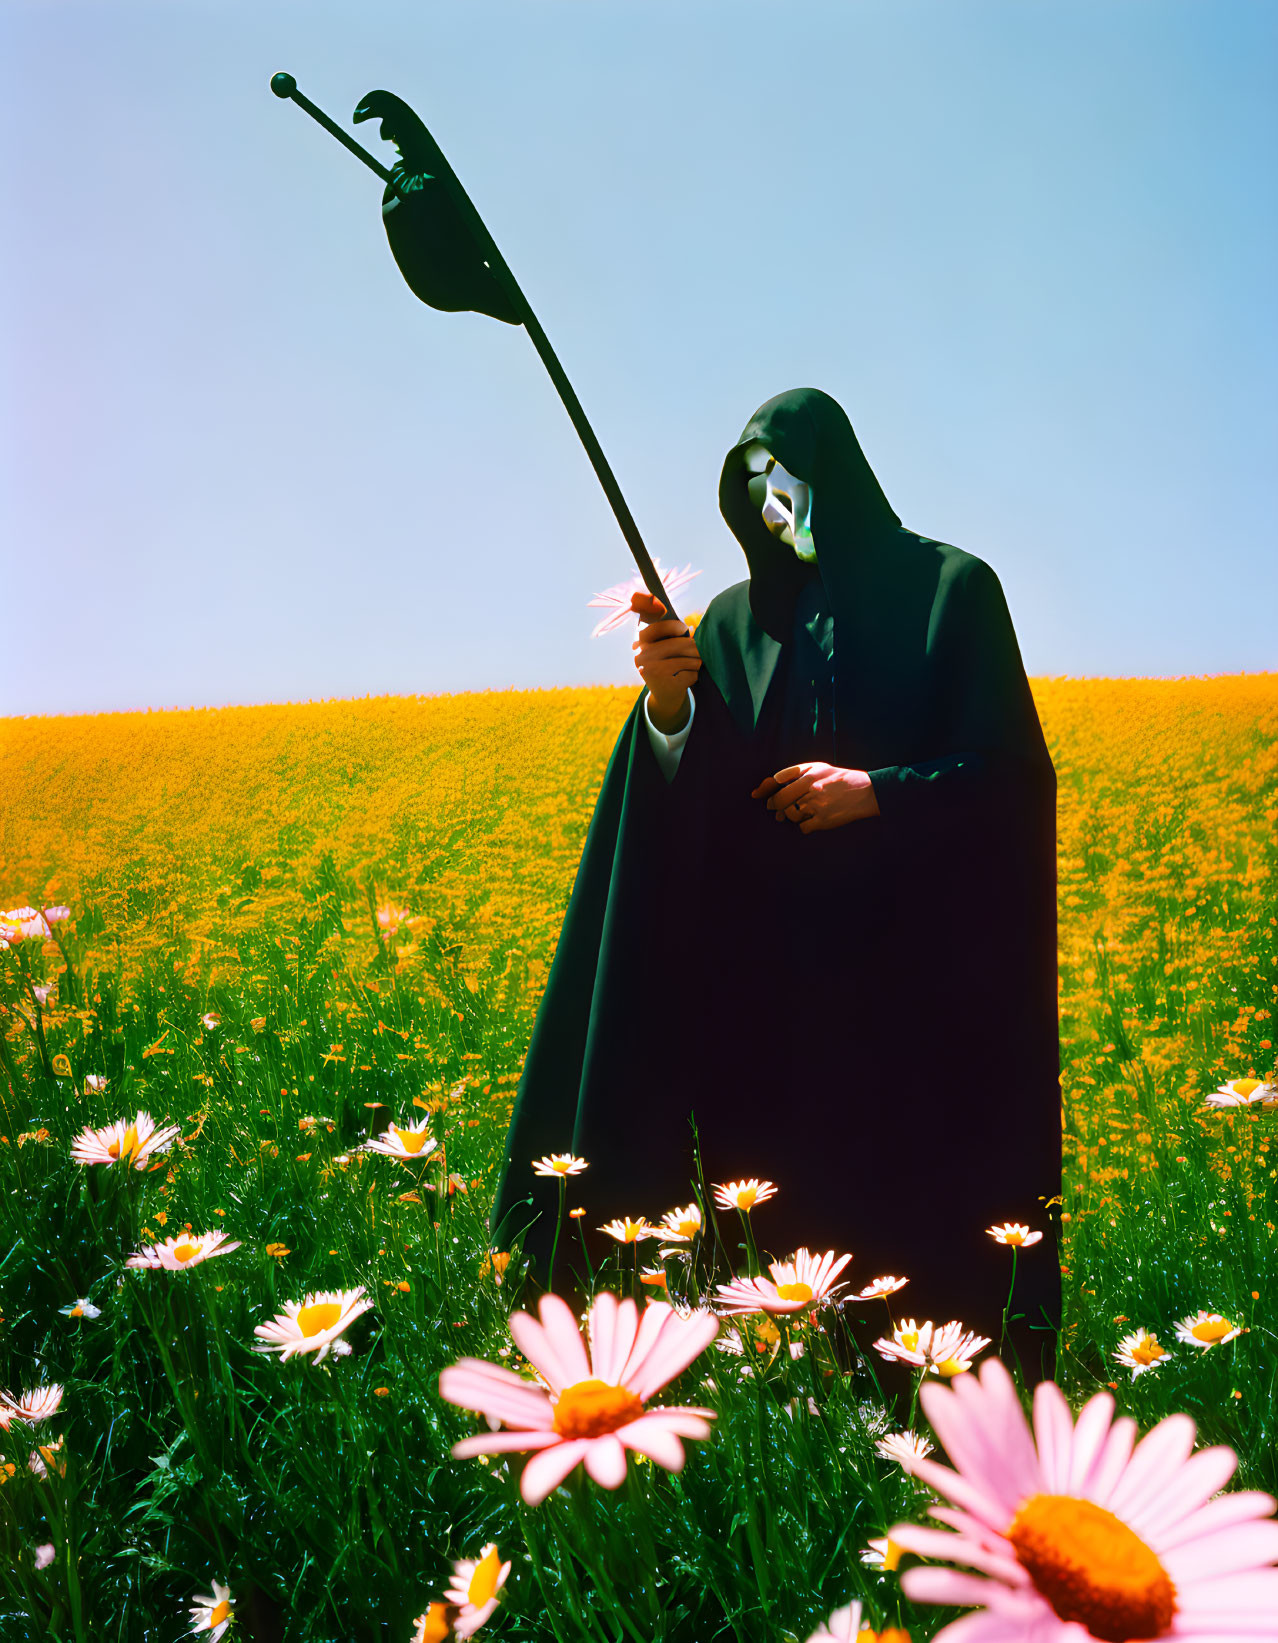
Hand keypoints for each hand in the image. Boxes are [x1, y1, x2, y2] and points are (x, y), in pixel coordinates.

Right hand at [631, 591, 700, 731]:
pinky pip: (692, 674)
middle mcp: (642, 655)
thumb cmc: (667, 662)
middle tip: (699, 651)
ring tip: (692, 665)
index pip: (659, 626)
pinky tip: (686, 679)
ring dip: (696, 662)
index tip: (684, 629)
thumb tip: (679, 619)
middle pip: (681, 645)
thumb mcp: (663, 645)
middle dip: (695, 648)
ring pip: (690, 660)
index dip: (675, 626)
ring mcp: (652, 671)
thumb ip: (668, 629)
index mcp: (640, 641)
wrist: (664, 696)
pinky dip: (694, 677)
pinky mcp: (665, 685)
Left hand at [751, 762, 879, 832]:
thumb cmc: (837, 778)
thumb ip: (793, 772)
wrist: (865, 792)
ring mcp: (817, 806)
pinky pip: (802, 827)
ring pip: (790, 815)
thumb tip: (772, 781)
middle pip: (781, 802)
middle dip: (774, 806)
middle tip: (775, 808)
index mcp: (809, 775)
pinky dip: (803, 825)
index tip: (756, 795)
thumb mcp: (817, 767)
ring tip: (797, 811)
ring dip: (790, 815)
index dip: (765, 791)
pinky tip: (809, 820)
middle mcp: (811, 790)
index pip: (778, 785)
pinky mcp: (823, 821)